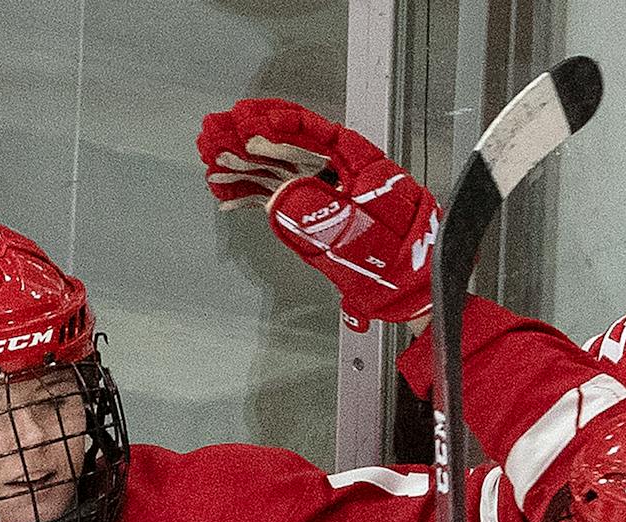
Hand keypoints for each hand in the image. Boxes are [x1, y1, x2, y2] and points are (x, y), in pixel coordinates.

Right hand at [198, 98, 437, 330]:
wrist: (412, 295)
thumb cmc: (401, 265)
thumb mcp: (360, 238)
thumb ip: (318, 215)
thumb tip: (278, 198)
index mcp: (364, 168)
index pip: (320, 135)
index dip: (283, 126)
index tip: (252, 121)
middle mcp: (343, 176)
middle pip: (293, 151)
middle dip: (252, 144)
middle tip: (216, 138)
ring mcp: (330, 197)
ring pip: (282, 174)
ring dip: (246, 171)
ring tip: (212, 168)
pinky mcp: (318, 218)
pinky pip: (282, 200)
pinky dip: (255, 198)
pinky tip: (229, 198)